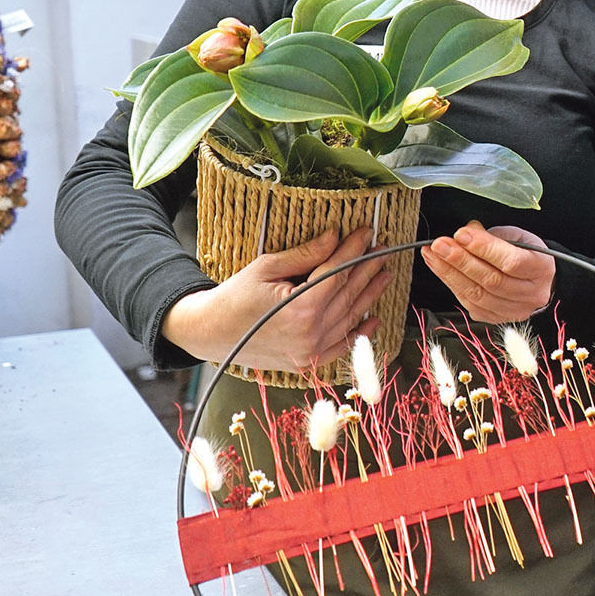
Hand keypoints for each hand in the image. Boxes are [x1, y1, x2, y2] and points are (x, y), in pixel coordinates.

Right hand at [162, 226, 391, 372]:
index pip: (337, 272)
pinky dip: (360, 333)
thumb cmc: (234, 297)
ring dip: (370, 295)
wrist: (211, 333)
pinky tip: (374, 318)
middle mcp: (310, 334)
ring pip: (350, 318)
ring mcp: (311, 352)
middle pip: (348, 294)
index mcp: (300, 309)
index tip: (367, 232)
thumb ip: (306, 255)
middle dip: (367, 268)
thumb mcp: (267, 267)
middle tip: (382, 249)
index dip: (354, 250)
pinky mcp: (308, 363)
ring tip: (384, 274)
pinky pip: (342, 347)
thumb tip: (336, 237)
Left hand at [420, 221, 555, 323]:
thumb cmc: (528, 255)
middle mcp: (531, 294)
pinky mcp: (497, 319)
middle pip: (492, 281)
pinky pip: (471, 305)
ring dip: (450, 274)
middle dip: (460, 261)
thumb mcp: (519, 237)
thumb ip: (493, 236)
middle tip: (439, 245)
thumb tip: (464, 234)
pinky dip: (453, 286)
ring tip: (432, 256)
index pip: (511, 262)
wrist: (541, 283)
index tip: (461, 234)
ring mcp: (514, 310)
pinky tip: (441, 270)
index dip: (484, 248)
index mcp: (541, 269)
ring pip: (478, 295)